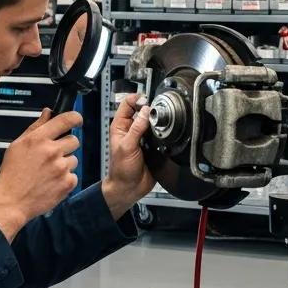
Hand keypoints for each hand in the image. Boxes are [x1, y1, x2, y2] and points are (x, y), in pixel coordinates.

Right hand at [0, 108, 81, 241]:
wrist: (11, 202)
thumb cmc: (11, 175)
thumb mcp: (17, 145)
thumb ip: (35, 127)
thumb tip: (48, 113)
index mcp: (39, 139)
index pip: (66, 120)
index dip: (75, 118)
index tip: (76, 120)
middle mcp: (52, 151)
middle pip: (74, 140)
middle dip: (66, 146)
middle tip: (53, 155)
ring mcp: (61, 168)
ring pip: (74, 159)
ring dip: (65, 163)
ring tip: (49, 171)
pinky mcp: (67, 183)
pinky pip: (74, 175)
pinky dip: (65, 178)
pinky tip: (51, 181)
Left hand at [102, 94, 153, 221]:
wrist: (129, 188)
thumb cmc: (121, 170)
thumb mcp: (127, 146)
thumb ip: (137, 128)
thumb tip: (146, 111)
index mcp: (120, 126)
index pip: (128, 104)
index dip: (137, 99)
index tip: (147, 101)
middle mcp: (131, 129)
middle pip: (142, 111)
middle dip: (151, 109)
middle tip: (158, 112)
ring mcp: (142, 137)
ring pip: (152, 122)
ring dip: (158, 121)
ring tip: (163, 122)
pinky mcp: (152, 145)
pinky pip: (159, 134)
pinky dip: (163, 132)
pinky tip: (166, 133)